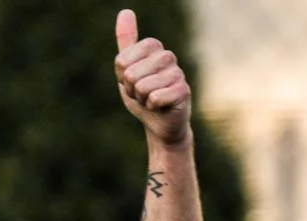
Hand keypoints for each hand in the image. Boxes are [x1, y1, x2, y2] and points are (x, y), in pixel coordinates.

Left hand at [113, 10, 191, 143]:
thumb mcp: (127, 69)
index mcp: (153, 47)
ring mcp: (178, 73)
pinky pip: (156, 98)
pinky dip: (153, 107)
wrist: (160, 124)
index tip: (132, 82)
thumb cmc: (143, 96)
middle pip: (131, 74)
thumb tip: (125, 12)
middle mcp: (168, 56)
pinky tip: (161, 107)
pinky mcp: (184, 91)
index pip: (122, 61)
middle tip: (142, 94)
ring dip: (142, 99)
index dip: (123, 77)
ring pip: (143, 86)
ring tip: (151, 100)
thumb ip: (126, 43)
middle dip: (132, 90)